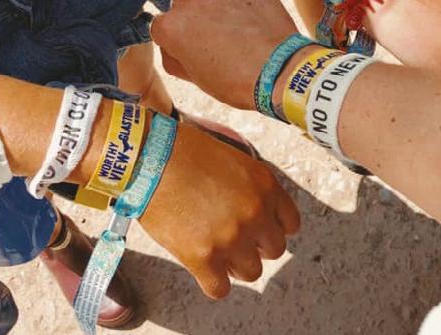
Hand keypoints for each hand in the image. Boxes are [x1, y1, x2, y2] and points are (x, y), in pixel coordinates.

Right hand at [139, 121, 299, 298]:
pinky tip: (203, 267)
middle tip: (234, 238)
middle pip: (274, 250)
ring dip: (235, 264)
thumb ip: (251, 187)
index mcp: (265, 185)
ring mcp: (231, 237)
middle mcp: (255, 212)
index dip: (273, 227)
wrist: (150, 157)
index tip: (260, 229)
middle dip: (256, 246)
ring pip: (251, 272)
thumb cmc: (185, 151)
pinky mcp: (203, 257)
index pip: (290, 224)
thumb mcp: (233, 159)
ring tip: (216, 250)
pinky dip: (212, 281)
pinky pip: (220, 289)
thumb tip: (256, 213)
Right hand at [152, 0, 295, 108]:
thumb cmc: (238, 81)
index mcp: (172, 27)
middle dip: (191, 11)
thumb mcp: (195, 79)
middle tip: (211, 25)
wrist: (279, 72)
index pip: (161, 25)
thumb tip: (171, 46)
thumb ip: (174, 57)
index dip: (177, 36)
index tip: (194, 44)